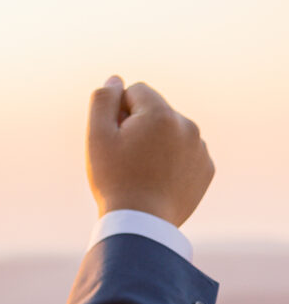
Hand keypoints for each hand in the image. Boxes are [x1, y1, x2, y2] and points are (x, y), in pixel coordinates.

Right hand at [87, 76, 213, 227]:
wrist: (142, 223)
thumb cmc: (114, 180)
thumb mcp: (97, 138)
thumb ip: (103, 102)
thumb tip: (115, 80)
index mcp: (160, 114)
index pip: (136, 91)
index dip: (119, 113)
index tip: (115, 139)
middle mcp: (187, 125)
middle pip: (156, 112)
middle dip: (139, 127)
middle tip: (125, 160)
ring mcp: (200, 148)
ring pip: (172, 133)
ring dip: (156, 144)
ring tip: (142, 173)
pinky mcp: (207, 168)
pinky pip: (186, 154)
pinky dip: (172, 163)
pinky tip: (157, 182)